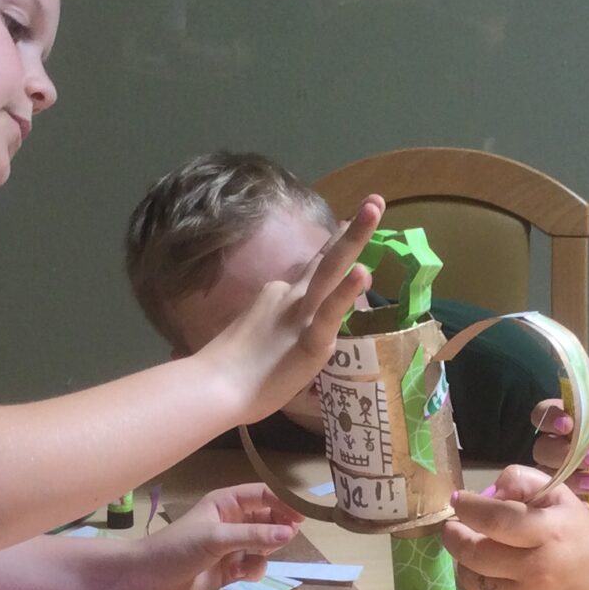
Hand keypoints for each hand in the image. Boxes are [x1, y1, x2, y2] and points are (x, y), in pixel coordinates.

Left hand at [132, 483, 298, 589]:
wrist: (147, 583)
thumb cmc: (176, 550)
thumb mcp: (216, 537)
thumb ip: (254, 535)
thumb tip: (290, 533)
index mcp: (225, 502)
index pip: (264, 495)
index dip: (284, 503)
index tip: (302, 518)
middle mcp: (231, 521)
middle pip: (270, 519)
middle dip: (278, 529)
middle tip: (286, 540)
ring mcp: (231, 546)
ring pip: (265, 544)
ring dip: (266, 552)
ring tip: (254, 560)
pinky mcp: (229, 570)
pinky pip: (255, 565)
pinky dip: (254, 570)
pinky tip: (242, 575)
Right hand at [202, 197, 384, 420]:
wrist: (213, 388)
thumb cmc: (231, 381)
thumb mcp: (260, 350)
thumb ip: (283, 353)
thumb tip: (300, 375)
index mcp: (278, 299)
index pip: (312, 271)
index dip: (333, 247)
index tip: (349, 223)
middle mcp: (290, 298)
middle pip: (326, 260)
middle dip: (351, 230)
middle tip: (374, 201)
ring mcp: (300, 315)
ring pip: (331, 270)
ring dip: (354, 238)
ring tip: (374, 207)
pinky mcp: (309, 339)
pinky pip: (332, 312)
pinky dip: (348, 291)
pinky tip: (365, 271)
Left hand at [441, 462, 588, 589]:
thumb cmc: (584, 546)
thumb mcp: (565, 502)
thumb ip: (526, 483)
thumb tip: (487, 493)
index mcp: (548, 533)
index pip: (494, 518)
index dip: (468, 507)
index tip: (458, 500)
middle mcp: (534, 569)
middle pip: (474, 551)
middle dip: (454, 536)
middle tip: (453, 529)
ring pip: (472, 579)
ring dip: (464, 563)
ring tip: (472, 553)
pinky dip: (476, 589)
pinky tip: (485, 578)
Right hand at [531, 386, 588, 513]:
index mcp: (570, 420)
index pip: (543, 413)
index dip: (549, 418)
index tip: (568, 425)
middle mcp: (560, 445)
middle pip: (542, 447)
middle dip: (566, 453)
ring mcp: (563, 472)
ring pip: (548, 474)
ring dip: (572, 476)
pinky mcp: (571, 494)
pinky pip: (560, 497)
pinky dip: (575, 496)